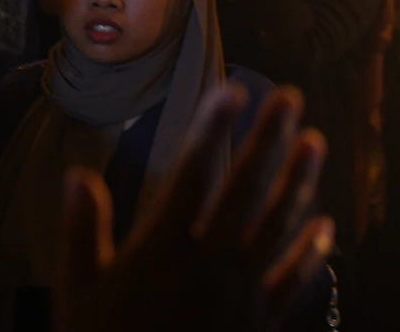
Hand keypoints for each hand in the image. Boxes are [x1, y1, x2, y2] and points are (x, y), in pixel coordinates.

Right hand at [53, 86, 333, 331]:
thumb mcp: (75, 295)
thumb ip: (81, 234)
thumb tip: (77, 177)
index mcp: (163, 252)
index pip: (191, 176)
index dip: (211, 130)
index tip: (230, 90)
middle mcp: (210, 264)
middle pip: (246, 189)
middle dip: (268, 138)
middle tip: (289, 96)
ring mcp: (242, 292)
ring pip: (279, 225)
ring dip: (299, 181)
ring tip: (316, 143)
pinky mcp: (261, 322)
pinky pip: (292, 280)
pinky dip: (310, 252)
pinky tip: (324, 226)